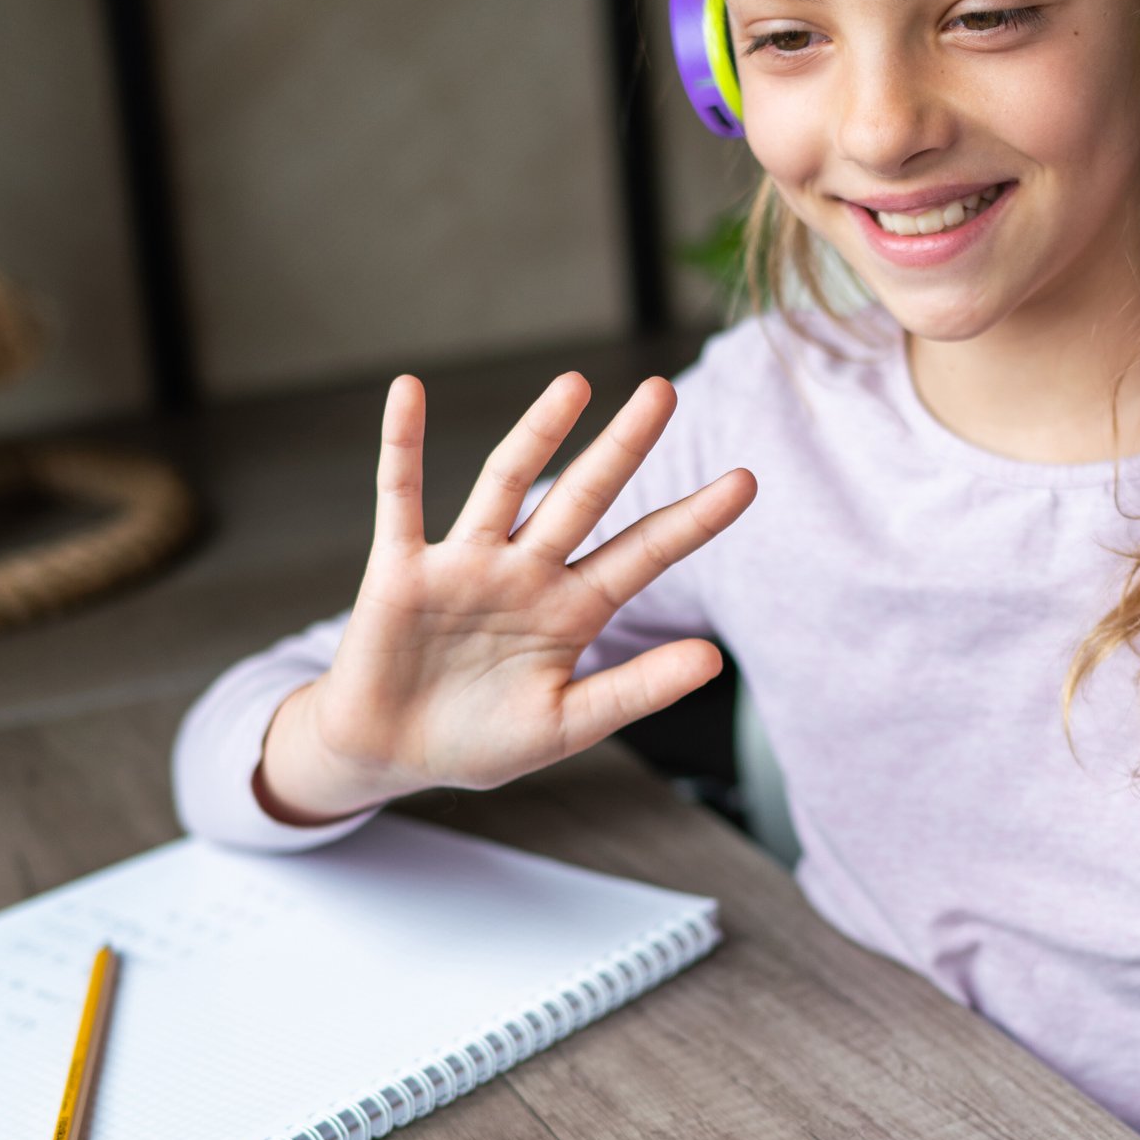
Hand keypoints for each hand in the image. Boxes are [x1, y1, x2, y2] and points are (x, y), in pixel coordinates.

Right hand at [257, 371, 755, 822]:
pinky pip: (401, 496)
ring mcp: (466, 564)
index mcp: (575, 609)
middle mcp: (527, 572)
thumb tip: (714, 660)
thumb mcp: (567, 724)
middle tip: (665, 391)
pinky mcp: (401, 569)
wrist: (392, 756)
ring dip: (537, 432)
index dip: (693, 519)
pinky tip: (408, 391)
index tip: (747, 481)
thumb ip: (636, 690)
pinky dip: (402, 443)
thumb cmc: (483, 740)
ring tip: (575, 383)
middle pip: (584, 498)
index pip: (645, 552)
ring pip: (506, 483)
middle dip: (624, 447)